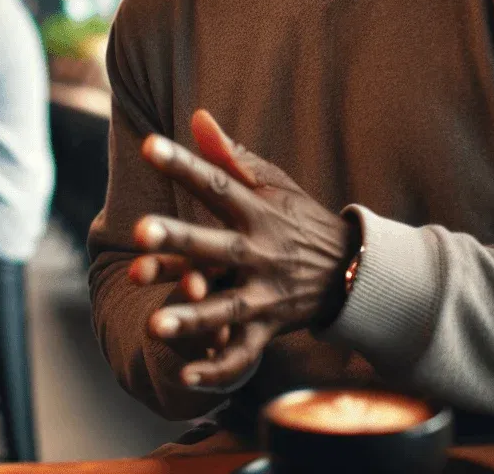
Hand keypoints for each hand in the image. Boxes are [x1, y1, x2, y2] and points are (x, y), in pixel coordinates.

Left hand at [133, 110, 357, 387]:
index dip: (183, 164)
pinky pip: (242, 354)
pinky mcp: (267, 329)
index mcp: (257, 212)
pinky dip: (216, 369)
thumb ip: (230, 155)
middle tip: (138, 231)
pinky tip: (184, 377)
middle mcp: (259, 253)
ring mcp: (264, 294)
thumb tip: (196, 117)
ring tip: (155, 324)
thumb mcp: (274, 183)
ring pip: (225, 308)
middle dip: (178, 241)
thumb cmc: (299, 220)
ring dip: (192, 317)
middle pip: (215, 246)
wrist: (355, 274)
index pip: (216, 183)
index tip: (148, 145)